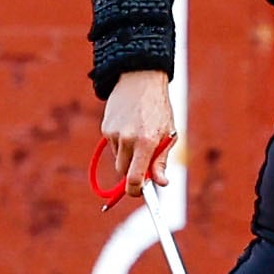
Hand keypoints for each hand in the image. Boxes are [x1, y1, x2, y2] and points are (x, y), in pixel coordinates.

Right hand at [102, 70, 176, 196]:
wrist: (140, 80)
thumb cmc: (159, 109)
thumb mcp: (168, 134)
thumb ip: (162, 160)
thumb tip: (161, 183)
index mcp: (147, 142)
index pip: (135, 178)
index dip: (135, 191)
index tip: (140, 193)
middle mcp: (128, 139)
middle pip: (123, 172)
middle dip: (132, 173)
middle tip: (144, 165)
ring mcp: (114, 134)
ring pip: (118, 160)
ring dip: (127, 157)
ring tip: (139, 137)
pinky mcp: (105, 128)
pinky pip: (112, 147)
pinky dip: (120, 144)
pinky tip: (129, 128)